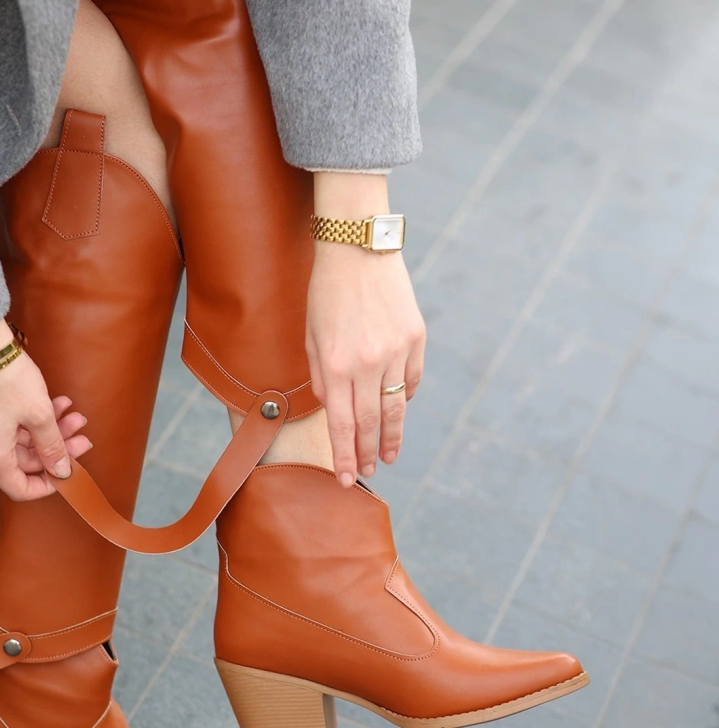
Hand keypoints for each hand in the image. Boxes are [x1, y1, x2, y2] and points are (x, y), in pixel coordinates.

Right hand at [0, 320, 91, 499]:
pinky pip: (10, 426)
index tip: (69, 472)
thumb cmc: (9, 379)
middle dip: (56, 447)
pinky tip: (58, 404)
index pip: (18, 488)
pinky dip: (33, 418)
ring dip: (50, 429)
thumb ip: (53, 447)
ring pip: (21, 440)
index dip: (47, 484)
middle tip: (82, 434)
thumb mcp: (40, 415)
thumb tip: (62, 471)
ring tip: (74, 414)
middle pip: (24, 460)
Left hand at [306, 173, 425, 487]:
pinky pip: (411, 379)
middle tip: (369, 473)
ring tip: (389, 457)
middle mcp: (367, 364)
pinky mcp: (415, 338)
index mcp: (335, 366)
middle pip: (370, 423)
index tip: (348, 479)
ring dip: (392, 437)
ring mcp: (396, 351)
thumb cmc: (326, 292)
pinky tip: (399, 411)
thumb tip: (331, 407)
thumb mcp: (311, 335)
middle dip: (368, 453)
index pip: (341, 424)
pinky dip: (405, 398)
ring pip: (395, 407)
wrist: (358, 249)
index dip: (345, 456)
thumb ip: (319, 375)